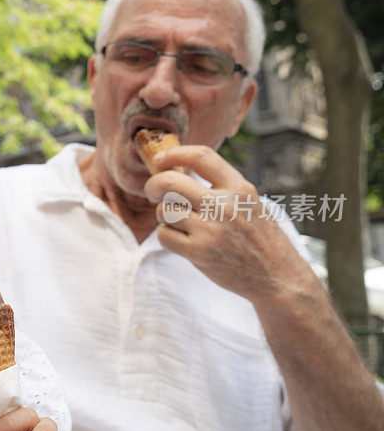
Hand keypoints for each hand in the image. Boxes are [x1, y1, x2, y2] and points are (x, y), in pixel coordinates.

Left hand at [144, 145, 322, 304]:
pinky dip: (166, 236)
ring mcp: (211, 230)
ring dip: (164, 215)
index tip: (160, 158)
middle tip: (153, 192)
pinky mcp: (199, 253)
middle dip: (153, 185)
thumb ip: (222, 187)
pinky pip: (164, 235)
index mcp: (239, 188)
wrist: (277, 276)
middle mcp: (224, 205)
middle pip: (170, 182)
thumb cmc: (259, 237)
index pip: (201, 157)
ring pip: (164, 211)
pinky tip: (180, 239)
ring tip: (177, 221)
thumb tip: (177, 172)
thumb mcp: (250, 202)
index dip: (175, 153)